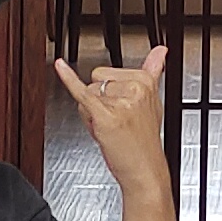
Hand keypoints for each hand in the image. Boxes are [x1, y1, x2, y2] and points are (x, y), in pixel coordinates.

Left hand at [52, 44, 171, 204]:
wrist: (145, 170)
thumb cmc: (144, 139)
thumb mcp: (153, 101)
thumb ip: (153, 70)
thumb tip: (161, 50)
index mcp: (145, 81)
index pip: (108, 73)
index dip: (109, 92)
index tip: (121, 107)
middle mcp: (135, 89)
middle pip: (96, 82)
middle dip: (99, 101)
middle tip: (115, 120)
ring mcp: (121, 102)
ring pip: (87, 94)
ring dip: (92, 113)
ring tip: (110, 127)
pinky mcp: (107, 116)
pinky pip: (82, 94)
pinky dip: (68, 81)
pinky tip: (60, 68)